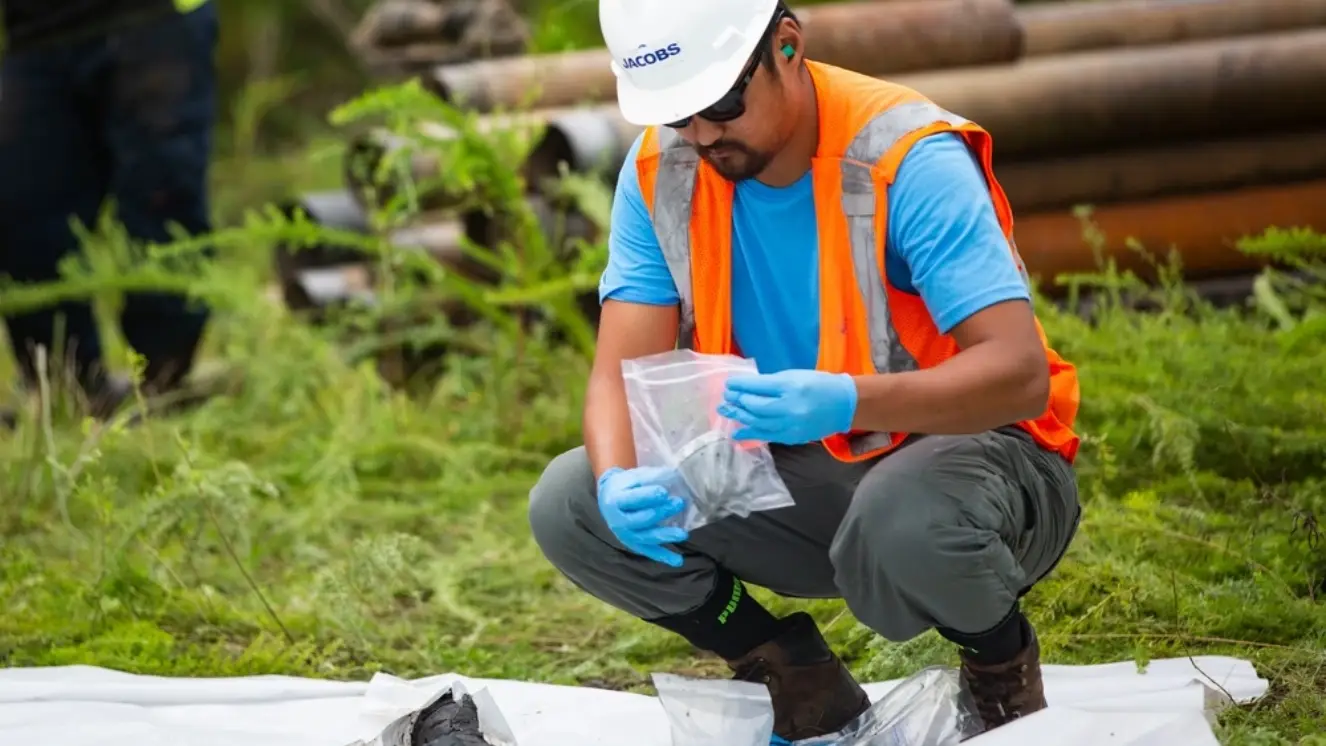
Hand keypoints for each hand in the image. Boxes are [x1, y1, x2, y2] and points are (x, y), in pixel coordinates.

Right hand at [597, 466, 689, 566]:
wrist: (609, 499)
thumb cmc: (625, 486)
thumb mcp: (632, 477)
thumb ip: (650, 477)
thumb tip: (673, 476)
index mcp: (615, 500)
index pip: (632, 500)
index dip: (648, 496)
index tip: (664, 492)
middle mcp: (618, 521)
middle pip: (641, 519)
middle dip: (661, 512)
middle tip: (679, 503)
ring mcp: (626, 535)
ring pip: (646, 538)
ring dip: (665, 536)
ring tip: (683, 534)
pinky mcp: (634, 544)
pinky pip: (649, 551)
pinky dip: (664, 557)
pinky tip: (678, 561)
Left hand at [717, 370, 857, 443]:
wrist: (844, 405)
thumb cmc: (819, 385)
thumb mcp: (794, 376)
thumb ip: (771, 383)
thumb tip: (747, 388)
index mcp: (790, 386)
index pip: (758, 386)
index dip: (740, 386)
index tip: (728, 385)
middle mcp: (789, 407)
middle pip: (755, 407)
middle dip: (738, 402)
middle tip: (725, 399)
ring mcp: (791, 425)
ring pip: (758, 423)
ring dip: (740, 417)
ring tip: (726, 412)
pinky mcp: (792, 437)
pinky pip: (767, 436)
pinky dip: (750, 434)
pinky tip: (737, 432)